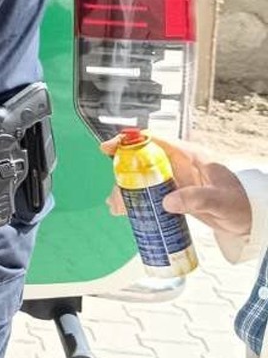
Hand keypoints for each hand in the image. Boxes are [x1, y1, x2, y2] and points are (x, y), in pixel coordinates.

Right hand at [101, 134, 251, 237]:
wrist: (252, 220)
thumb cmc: (242, 205)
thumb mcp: (221, 201)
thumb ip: (196, 198)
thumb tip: (166, 202)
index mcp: (188, 155)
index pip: (153, 140)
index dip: (128, 141)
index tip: (107, 148)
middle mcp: (177, 164)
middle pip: (140, 161)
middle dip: (122, 175)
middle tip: (115, 195)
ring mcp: (174, 180)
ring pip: (140, 179)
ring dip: (125, 191)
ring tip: (118, 209)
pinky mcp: (173, 195)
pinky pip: (147, 193)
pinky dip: (134, 201)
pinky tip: (124, 212)